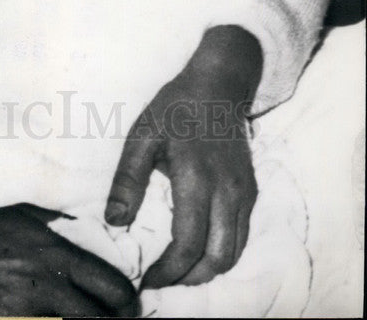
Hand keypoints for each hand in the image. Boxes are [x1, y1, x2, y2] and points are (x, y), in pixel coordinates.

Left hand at [105, 26, 262, 288]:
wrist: (219, 85)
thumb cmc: (175, 108)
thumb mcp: (142, 136)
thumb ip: (128, 179)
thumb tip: (115, 222)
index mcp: (196, 178)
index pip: (187, 244)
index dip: (168, 271)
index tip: (146, 280)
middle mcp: (227, 191)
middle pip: (217, 259)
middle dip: (188, 280)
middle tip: (161, 281)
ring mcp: (244, 193)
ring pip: (233, 253)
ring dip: (206, 272)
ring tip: (177, 272)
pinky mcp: (251, 192)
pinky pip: (241, 237)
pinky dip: (221, 254)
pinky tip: (198, 252)